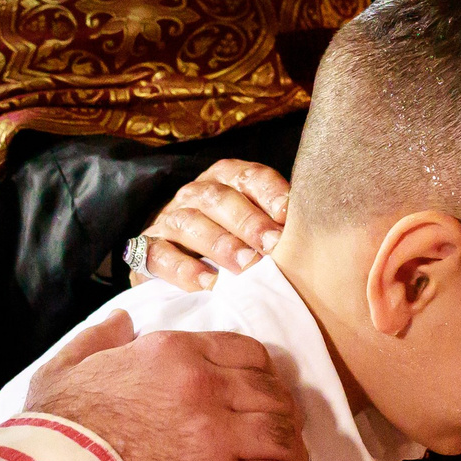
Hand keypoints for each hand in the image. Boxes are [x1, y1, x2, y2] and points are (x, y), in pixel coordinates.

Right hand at [18, 314, 308, 460]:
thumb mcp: (63, 369)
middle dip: (283, 416)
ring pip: (284, 437)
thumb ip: (98, 339)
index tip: (259, 396)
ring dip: (291, 454)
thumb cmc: (52, 435)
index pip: (247, 353)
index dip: (262, 376)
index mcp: (172, 353)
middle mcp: (204, 388)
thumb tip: (121, 322)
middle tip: (279, 437)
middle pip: (273, 395)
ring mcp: (217, 440)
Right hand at [136, 159, 288, 291]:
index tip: (289, 214)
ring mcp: (168, 220)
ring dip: (220, 244)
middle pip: (219, 199)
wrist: (179, 265)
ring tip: (246, 266)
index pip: (248, 176)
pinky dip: (184, 269)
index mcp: (225, 179)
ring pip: (190, 222)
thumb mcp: (257, 229)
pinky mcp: (147, 249)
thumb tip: (313, 235)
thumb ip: (277, 226)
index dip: (269, 193)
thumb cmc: (234, 244)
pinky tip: (208, 283)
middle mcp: (195, 194)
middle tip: (272, 245)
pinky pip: (160, 255)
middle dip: (248, 221)